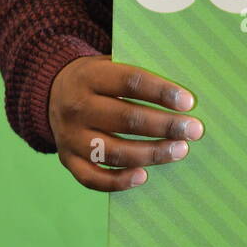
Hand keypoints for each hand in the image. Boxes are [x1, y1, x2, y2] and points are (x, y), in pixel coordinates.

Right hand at [48, 54, 203, 190]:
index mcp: (90, 76)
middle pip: (126, 119)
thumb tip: (182, 96)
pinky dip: (118, 181)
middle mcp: (77, 107)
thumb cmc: (100, 80)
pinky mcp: (68, 160)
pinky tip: (144, 176)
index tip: (188, 102)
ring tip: (180, 150)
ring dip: (151, 154)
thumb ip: (139, 76)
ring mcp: (70, 137)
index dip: (161, 92)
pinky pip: (92, 178)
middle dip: (165, 126)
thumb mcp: (111, 65)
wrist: (52, 92)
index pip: (130, 82)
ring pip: (114, 151)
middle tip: (194, 130)